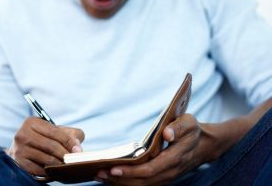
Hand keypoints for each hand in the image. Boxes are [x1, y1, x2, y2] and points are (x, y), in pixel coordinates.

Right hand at [7, 117, 84, 175]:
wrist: (23, 148)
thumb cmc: (45, 137)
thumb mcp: (57, 130)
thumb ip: (71, 134)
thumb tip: (77, 147)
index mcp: (32, 122)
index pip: (55, 132)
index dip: (69, 141)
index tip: (78, 150)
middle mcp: (23, 134)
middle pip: (51, 146)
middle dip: (65, 154)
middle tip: (74, 160)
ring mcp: (19, 149)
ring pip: (46, 159)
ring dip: (59, 164)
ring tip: (67, 166)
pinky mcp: (18, 163)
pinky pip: (38, 170)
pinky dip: (49, 172)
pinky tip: (56, 171)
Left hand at [96, 114, 211, 185]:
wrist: (204, 146)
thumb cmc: (193, 131)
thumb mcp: (189, 122)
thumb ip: (179, 127)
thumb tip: (166, 133)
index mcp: (174, 158)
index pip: (150, 169)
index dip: (131, 171)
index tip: (113, 168)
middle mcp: (169, 172)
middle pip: (142, 181)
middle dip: (119, 179)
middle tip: (98, 173)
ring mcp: (166, 177)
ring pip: (141, 185)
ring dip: (120, 183)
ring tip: (100, 176)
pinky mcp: (162, 177)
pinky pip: (144, 184)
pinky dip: (127, 182)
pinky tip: (113, 177)